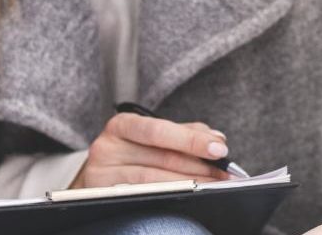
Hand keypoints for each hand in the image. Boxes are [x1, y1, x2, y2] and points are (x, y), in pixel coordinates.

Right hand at [71, 113, 230, 188]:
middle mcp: (107, 147)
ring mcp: (102, 174)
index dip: (192, 140)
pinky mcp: (103, 196)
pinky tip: (186, 195)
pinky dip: (168, 196)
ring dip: (189, 183)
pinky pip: (141, 197)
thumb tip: (216, 138)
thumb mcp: (152, 136)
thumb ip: (184, 133)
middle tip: (224, 172)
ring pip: (153, 181)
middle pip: (160, 157)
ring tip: (212, 184)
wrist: (97, 175)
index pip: (160, 131)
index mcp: (122, 125)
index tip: (219, 149)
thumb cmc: (130, 153)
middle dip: (199, 165)